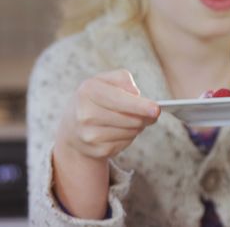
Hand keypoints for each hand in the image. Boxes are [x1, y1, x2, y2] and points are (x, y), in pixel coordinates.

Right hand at [52, 69, 158, 217]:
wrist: (73, 126)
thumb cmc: (95, 98)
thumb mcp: (104, 81)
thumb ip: (122, 79)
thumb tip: (136, 94)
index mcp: (88, 91)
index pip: (120, 99)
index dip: (140, 106)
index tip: (157, 109)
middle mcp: (85, 114)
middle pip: (130, 118)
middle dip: (145, 116)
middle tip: (151, 113)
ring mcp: (90, 135)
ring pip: (131, 131)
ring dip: (138, 125)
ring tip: (131, 119)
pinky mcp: (97, 150)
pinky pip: (126, 143)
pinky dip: (129, 136)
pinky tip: (120, 130)